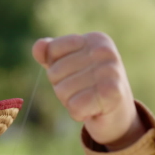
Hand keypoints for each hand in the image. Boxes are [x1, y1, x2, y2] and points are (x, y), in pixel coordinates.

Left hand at [32, 33, 145, 150]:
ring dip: (70, 102)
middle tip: (83, 91)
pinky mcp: (112, 93)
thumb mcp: (67, 67)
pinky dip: (78, 113)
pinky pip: (75, 106)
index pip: (52, 50)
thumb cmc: (88, 87)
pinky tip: (92, 110)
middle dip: (62, 89)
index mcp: (94, 39)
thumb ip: (50, 55)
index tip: (75, 75)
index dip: (55, 69)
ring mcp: (110, 71)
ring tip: (88, 100)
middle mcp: (104, 51)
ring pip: (63, 91)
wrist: (117, 115)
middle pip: (55, 73)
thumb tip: (37, 47)